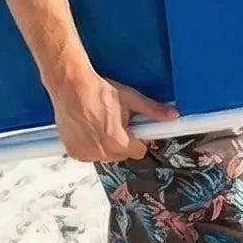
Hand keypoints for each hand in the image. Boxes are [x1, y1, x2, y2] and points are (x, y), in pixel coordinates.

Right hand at [49, 66, 175, 163]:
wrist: (71, 86)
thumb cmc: (96, 91)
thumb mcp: (130, 98)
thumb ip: (152, 110)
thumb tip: (170, 115)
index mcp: (117, 141)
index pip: (139, 152)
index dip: (138, 139)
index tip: (134, 130)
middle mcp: (101, 151)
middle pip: (122, 154)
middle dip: (122, 141)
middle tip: (115, 123)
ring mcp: (86, 153)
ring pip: (105, 156)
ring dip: (106, 144)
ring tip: (100, 123)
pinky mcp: (74, 152)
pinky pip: (89, 155)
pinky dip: (90, 146)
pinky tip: (89, 129)